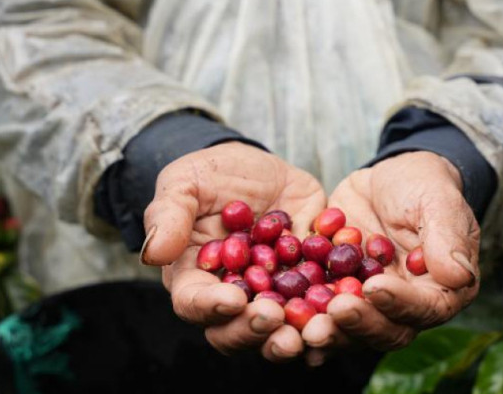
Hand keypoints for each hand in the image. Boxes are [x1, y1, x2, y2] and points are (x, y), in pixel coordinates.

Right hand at [140, 142, 325, 360]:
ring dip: (297, 335)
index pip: (195, 304)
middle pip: (236, 331)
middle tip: (277, 319)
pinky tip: (348, 310)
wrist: (259, 167)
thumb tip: (154, 253)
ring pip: (280, 332)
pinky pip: (322, 308)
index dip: (212, 307)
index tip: (233, 299)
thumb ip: (168, 215)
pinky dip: (335, 314)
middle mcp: (233, 298)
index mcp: (195, 279)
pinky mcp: (308, 285)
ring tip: (314, 328)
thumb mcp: (185, 182)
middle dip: (256, 331)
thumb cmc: (211, 175)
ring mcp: (272, 297)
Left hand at [302, 151, 479, 359]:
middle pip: (386, 329)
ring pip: (352, 329)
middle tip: (333, 312)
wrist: (390, 178)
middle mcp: (407, 306)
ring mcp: (371, 304)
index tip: (374, 287)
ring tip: (306, 324)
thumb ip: (447, 237)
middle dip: (359, 323)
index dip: (399, 303)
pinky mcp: (339, 293)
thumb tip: (458, 275)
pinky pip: (323, 313)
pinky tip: (285, 323)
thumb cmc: (423, 185)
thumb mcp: (437, 201)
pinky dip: (305, 320)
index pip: (424, 308)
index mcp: (441, 290)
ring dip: (330, 330)